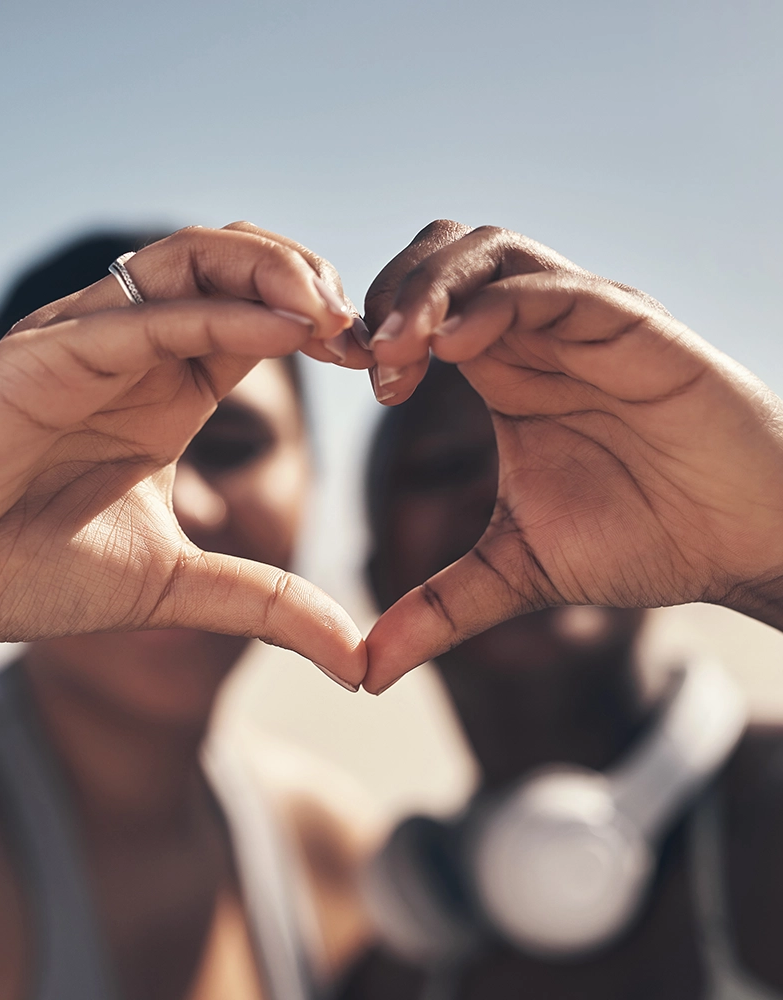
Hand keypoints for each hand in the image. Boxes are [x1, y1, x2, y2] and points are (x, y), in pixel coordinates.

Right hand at [0, 224, 366, 685]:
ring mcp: (85, 344)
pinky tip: (281, 329)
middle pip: (234, 267)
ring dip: (271, 271)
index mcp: (166, 392)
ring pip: (188, 260)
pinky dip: (215, 311)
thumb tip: (359, 663)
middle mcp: (131, 354)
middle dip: (309, 280)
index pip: (259, 321)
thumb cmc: (27, 573)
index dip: (324, 329)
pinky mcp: (39, 355)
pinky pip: (139, 315)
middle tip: (369, 331)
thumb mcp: (175, 587)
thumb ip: (267, 606)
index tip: (382, 367)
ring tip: (333, 312)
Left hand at [363, 220, 782, 692]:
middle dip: (388, 293)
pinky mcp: (633, 327)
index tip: (352, 380)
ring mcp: (582, 323)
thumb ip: (437, 609)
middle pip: (440, 256)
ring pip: (489, 253)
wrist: (743, 543)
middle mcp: (535, 335)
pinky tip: (455, 348)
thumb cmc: (643, 539)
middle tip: (368, 362)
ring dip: (429, 290)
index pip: (417, 309)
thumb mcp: (514, 572)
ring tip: (396, 350)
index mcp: (501, 373)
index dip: (371, 331)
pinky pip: (555, 289)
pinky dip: (497, 305)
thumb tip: (365, 672)